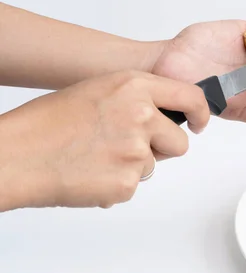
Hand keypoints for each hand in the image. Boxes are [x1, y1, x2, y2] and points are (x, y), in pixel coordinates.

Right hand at [0, 70, 209, 209]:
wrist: (18, 155)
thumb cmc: (48, 122)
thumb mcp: (99, 91)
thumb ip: (136, 99)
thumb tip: (162, 115)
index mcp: (134, 87)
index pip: (190, 97)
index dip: (200, 113)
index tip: (199, 122)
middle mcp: (141, 116)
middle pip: (180, 142)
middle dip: (161, 148)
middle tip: (125, 146)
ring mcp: (136, 152)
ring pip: (154, 165)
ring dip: (133, 166)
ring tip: (97, 157)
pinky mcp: (128, 183)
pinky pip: (134, 185)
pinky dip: (116, 183)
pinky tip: (90, 172)